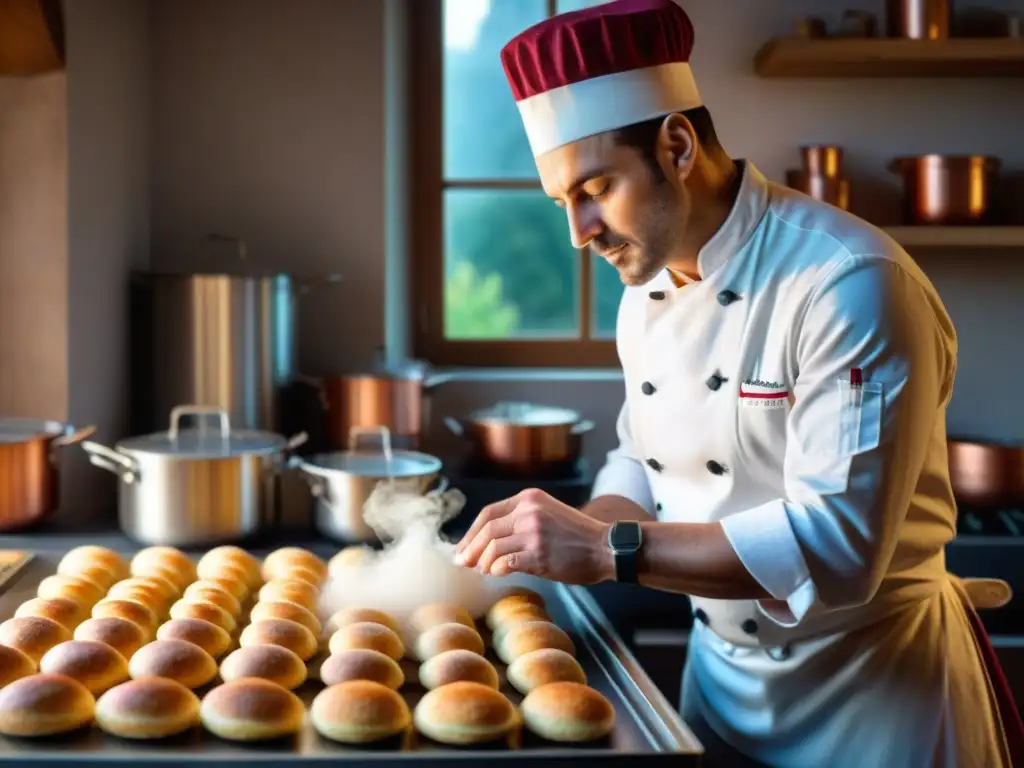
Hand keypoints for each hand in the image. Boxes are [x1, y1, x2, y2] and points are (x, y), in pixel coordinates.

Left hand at [454, 488, 613, 584]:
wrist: (605, 547)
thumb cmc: (576, 536)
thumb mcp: (547, 514)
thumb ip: (520, 521)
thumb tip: (486, 544)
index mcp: (529, 498)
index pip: (488, 513)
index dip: (471, 532)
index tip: (462, 547)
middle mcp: (529, 511)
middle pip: (487, 529)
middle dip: (470, 548)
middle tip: (462, 563)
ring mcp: (534, 532)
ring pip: (493, 547)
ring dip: (483, 562)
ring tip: (483, 570)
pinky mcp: (539, 554)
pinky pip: (506, 562)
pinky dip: (497, 569)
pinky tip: (497, 573)